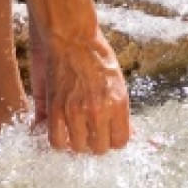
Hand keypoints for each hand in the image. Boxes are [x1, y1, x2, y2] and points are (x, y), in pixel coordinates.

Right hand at [28, 26, 130, 153]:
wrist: (72, 38)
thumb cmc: (96, 56)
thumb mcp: (118, 82)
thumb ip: (122, 111)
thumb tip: (131, 133)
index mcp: (118, 103)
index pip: (120, 142)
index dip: (114, 140)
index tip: (108, 134)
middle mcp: (98, 110)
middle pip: (99, 149)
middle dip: (96, 143)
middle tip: (92, 132)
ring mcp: (75, 111)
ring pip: (78, 148)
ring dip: (78, 143)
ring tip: (77, 130)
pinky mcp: (56, 109)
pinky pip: (56, 141)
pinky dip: (60, 140)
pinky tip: (63, 130)